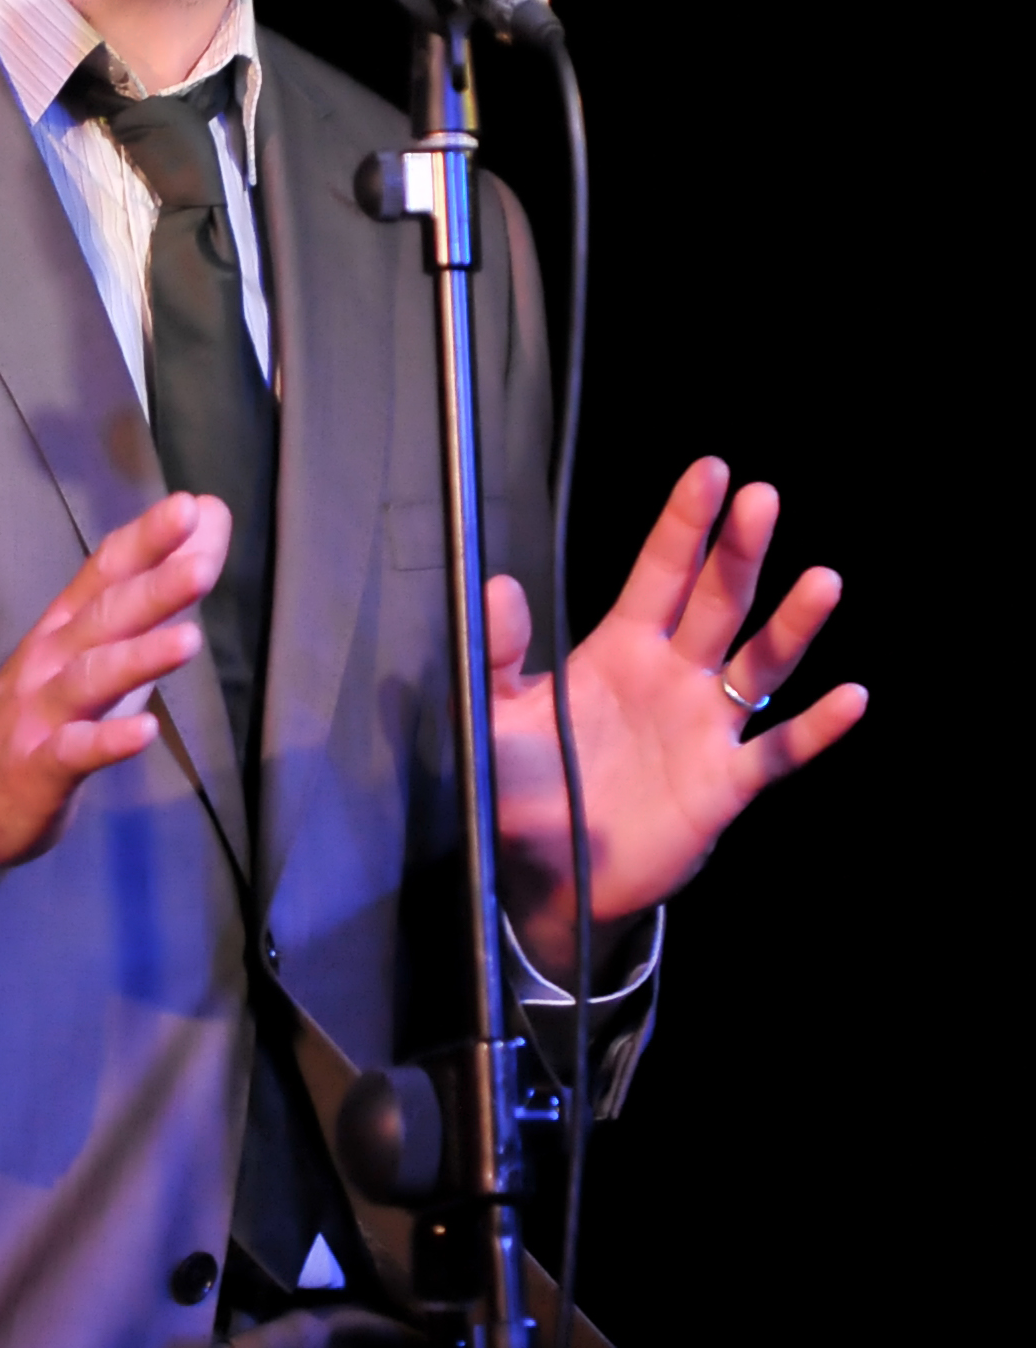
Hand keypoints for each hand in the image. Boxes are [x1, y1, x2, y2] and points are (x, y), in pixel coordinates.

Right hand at [0, 492, 231, 873]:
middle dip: (152, 585)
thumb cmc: (44, 713)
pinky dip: (109, 741)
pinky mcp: (38, 768)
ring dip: (139, 657)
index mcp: (66, 626)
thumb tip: (204, 525)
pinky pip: (75, 751)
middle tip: (200, 561)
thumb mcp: (101, 651)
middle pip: (104, 616)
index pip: (106, 571)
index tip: (192, 507)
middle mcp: (50, 659)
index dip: (146, 540)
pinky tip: (145, 732)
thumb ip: (151, 597)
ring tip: (190, 640)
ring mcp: (40, 713)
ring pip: (91, 678)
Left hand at [490, 457, 867, 982]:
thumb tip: (500, 586)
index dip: (685, 524)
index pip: (662, 572)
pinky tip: (850, 698)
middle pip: (719, 602)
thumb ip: (500, 653)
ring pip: (760, 664)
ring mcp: (705, 727)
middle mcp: (674, 676)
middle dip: (740, 551)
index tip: (710, 472)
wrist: (543, 874)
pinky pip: (777, 751)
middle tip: (762, 499)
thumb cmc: (523, 787)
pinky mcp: (723, 784)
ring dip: (792, 625)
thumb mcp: (497, 716)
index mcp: (621, 648)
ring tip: (823, 583)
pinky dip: (815, 728)